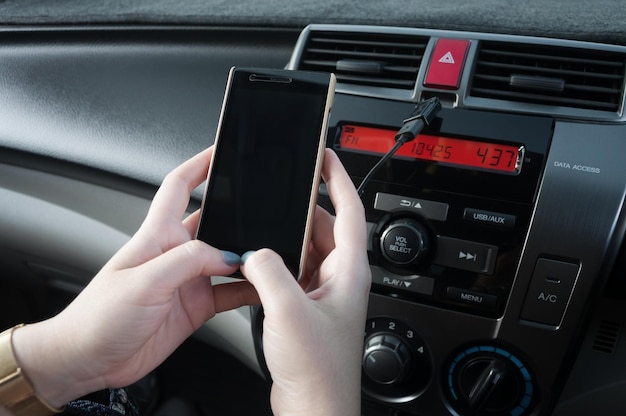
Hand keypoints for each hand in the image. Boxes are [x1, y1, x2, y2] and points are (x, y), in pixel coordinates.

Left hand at [12, 147, 258, 407]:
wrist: (89, 360)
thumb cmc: (98, 317)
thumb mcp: (143, 282)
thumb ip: (188, 262)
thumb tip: (227, 255)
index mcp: (156, 235)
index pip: (179, 186)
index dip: (199, 164)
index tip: (221, 151)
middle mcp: (174, 254)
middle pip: (213, 221)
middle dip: (237, 214)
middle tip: (263, 212)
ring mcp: (187, 280)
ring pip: (227, 258)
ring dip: (247, 258)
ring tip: (268, 257)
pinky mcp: (195, 306)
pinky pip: (230, 293)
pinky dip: (248, 291)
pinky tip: (261, 291)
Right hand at [241, 149, 370, 415]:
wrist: (314, 410)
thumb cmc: (319, 371)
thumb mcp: (289, 311)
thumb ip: (270, 271)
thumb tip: (256, 250)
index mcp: (349, 271)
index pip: (350, 210)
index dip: (339, 179)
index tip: (327, 156)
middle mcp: (340, 279)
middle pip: (323, 227)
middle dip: (303, 209)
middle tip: (282, 191)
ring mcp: (323, 294)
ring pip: (305, 250)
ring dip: (286, 238)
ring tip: (265, 225)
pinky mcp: (306, 308)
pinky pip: (293, 272)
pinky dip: (277, 263)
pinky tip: (257, 263)